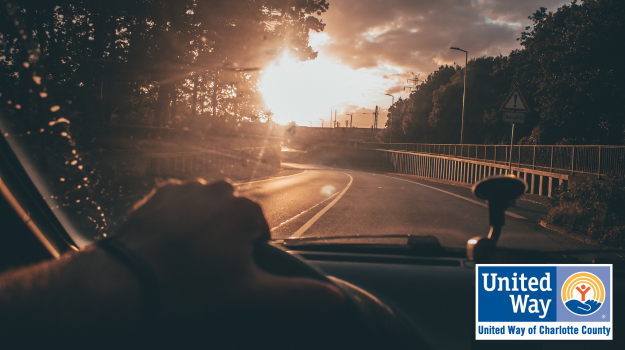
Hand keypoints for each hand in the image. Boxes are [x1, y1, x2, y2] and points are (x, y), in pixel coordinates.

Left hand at [116, 179, 343, 317]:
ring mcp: (190, 186)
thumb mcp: (249, 293)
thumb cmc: (192, 285)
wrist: (131, 277)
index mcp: (246, 209)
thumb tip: (339, 300)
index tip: (224, 272)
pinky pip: (182, 203)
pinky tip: (169, 241)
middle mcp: (221, 188)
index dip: (244, 256)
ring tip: (185, 255)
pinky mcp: (163, 190)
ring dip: (203, 226)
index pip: (257, 232)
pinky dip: (179, 218)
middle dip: (225, 238)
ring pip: (208, 209)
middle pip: (233, 218)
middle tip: (204, 266)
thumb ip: (296, 294)